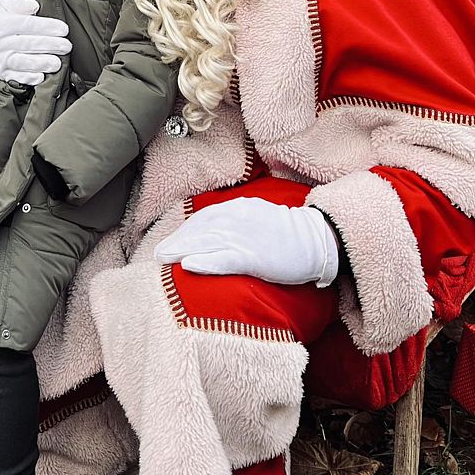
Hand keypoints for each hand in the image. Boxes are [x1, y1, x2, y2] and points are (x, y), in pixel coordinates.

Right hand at [0, 0, 71, 85]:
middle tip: (67, 46)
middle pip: (28, 44)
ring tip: (58, 63)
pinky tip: (40, 77)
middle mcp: (0, 42)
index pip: (28, 25)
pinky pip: (13, 77)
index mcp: (2, 23)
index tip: (63, 29)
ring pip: (22, 63)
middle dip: (50, 46)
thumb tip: (35, 7)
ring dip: (42, 63)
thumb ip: (17, 4)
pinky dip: (27, 78)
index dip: (47, 27)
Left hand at [154, 196, 339, 286]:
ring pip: (206, 242)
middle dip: (177, 241)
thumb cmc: (289, 233)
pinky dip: (205, 262)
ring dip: (181, 250)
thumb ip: (238, 220)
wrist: (316, 239)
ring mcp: (245, 237)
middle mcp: (237, 218)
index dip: (186, 230)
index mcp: (239, 208)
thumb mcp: (259, 218)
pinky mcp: (253, 256)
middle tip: (157, 253)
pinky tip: (188, 266)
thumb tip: (219, 231)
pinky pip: (224, 258)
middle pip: (200, 229)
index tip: (172, 240)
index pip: (205, 218)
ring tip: (163, 259)